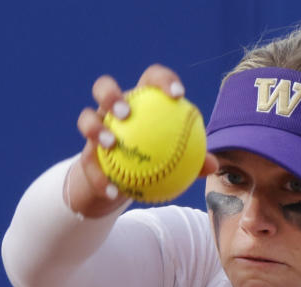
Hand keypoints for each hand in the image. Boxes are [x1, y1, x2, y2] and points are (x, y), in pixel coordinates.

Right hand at [67, 64, 217, 216]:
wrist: (123, 183)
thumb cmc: (157, 162)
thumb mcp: (177, 161)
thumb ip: (194, 159)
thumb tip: (214, 165)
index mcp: (140, 101)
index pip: (150, 79)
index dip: (163, 80)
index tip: (178, 95)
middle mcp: (112, 110)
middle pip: (104, 87)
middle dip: (111, 95)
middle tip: (126, 112)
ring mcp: (96, 129)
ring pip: (86, 118)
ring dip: (96, 129)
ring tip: (111, 144)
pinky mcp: (86, 155)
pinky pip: (89, 165)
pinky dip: (101, 179)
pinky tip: (114, 191)